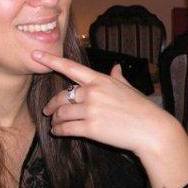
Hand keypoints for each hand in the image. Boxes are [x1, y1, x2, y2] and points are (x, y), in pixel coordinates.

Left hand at [32, 50, 187, 187]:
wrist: (152, 130)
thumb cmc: (142, 108)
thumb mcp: (128, 88)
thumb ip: (117, 77)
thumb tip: (116, 67)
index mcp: (100, 80)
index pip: (71, 67)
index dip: (51, 60)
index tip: (35, 55)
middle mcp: (93, 92)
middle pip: (61, 96)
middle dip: (52, 104)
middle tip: (47, 110)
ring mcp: (91, 110)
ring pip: (62, 114)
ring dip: (55, 120)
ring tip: (54, 124)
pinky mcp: (91, 128)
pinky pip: (66, 129)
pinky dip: (59, 131)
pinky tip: (58, 132)